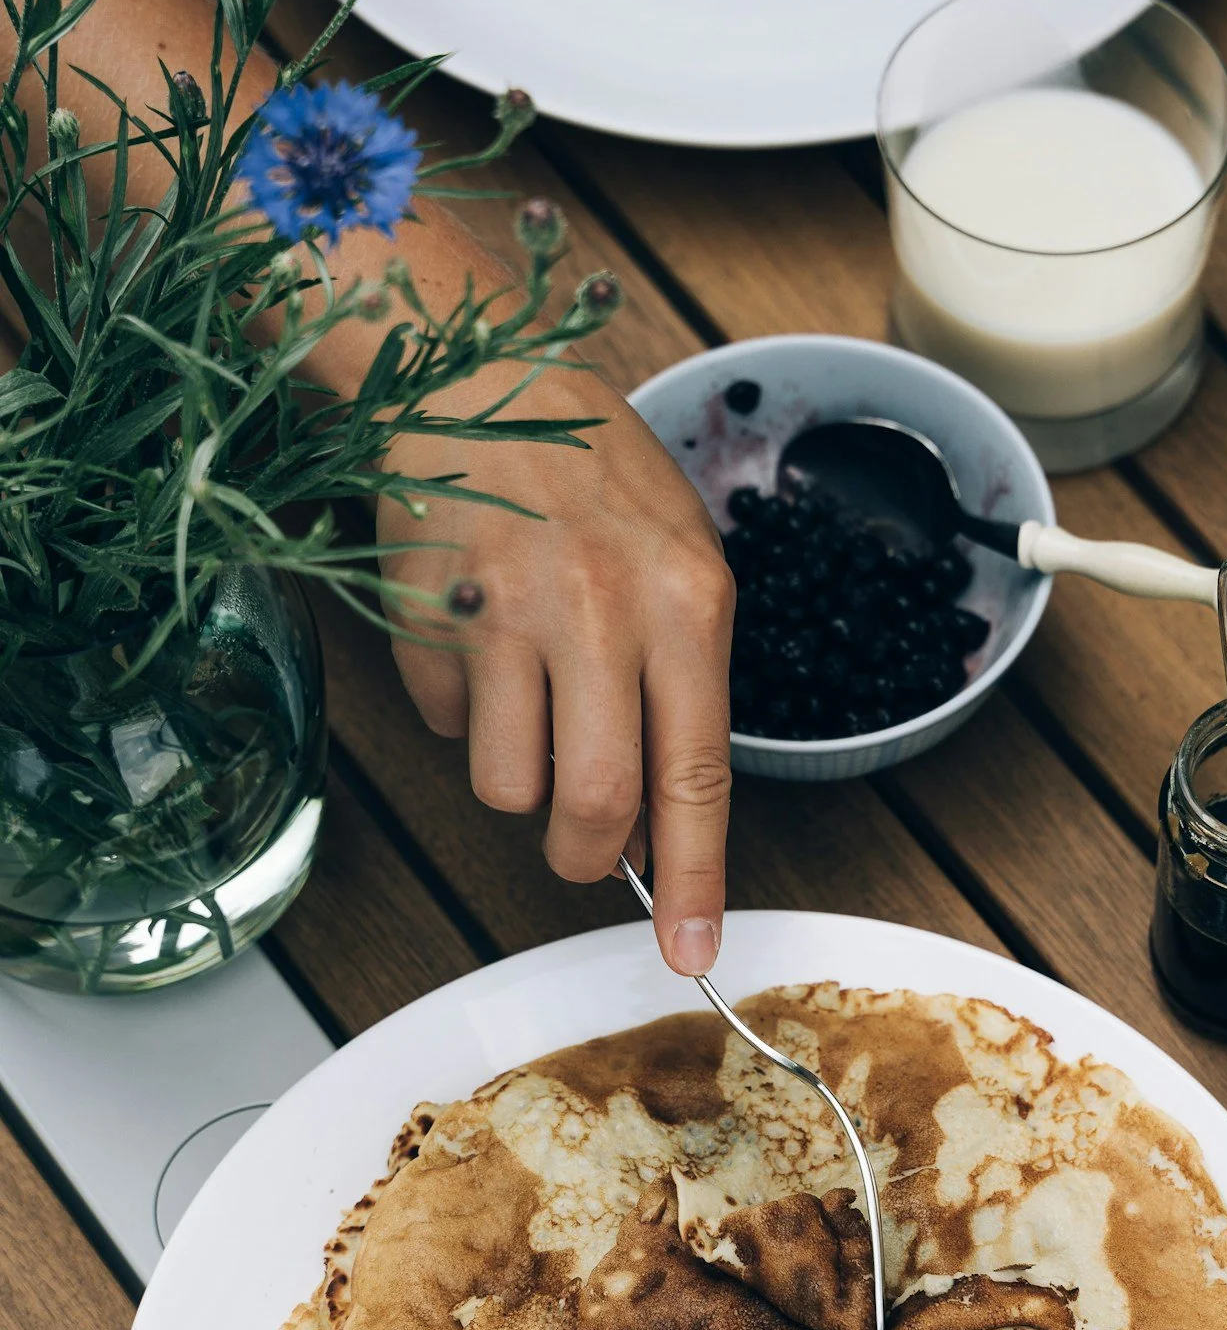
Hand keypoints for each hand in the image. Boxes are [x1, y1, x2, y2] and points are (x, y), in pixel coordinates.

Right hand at [379, 357, 735, 975]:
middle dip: (585, 856)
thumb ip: (681, 682)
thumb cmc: (588, 472)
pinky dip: (459, 709)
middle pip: (594, 806)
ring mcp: (507, 612)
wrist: (469, 374)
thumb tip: (663, 821)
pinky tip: (473, 636)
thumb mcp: (677, 554)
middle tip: (580, 849)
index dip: (695, 880)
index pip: (697, 775)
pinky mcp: (426, 615)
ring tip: (523, 698)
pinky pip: (445, 726)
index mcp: (688, 599)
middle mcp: (602, 610)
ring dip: (514, 776)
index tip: (691, 955)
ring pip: (506, 785)